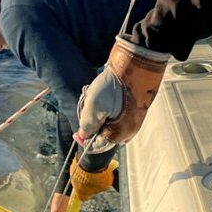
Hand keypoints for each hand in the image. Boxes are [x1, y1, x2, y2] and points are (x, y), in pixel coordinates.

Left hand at [77, 36, 168, 150]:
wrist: (136, 65)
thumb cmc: (116, 86)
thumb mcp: (95, 107)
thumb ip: (87, 125)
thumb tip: (83, 137)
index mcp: (119, 134)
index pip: (97, 147)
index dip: (84, 141)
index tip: (76, 133)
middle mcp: (128, 130)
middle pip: (103, 135)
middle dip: (92, 124)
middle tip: (88, 108)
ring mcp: (133, 120)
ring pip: (109, 124)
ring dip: (99, 114)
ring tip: (97, 97)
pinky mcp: (135, 109)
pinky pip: (117, 115)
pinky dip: (107, 108)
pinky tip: (106, 94)